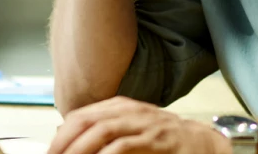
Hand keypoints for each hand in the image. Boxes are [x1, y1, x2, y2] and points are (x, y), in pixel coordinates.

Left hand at [48, 96, 231, 153]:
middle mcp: (130, 112)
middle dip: (64, 142)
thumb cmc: (168, 140)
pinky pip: (124, 146)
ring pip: (102, 131)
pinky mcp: (157, 140)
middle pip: (85, 121)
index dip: (61, 135)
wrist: (207, 144)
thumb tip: (67, 133)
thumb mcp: (133, 130)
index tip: (51, 151)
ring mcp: (144, 124)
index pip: (81, 116)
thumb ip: (105, 130)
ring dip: (79, 149)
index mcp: (121, 108)